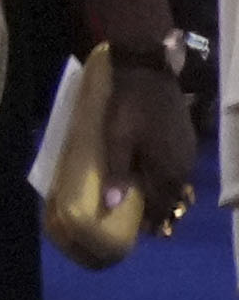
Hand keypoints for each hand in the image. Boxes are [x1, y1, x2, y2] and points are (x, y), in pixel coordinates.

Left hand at [102, 68, 198, 232]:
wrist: (148, 70)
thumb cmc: (129, 106)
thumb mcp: (117, 140)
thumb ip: (117, 173)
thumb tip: (112, 206)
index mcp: (170, 169)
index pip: (163, 205)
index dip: (152, 219)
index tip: (138, 230)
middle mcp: (184, 163)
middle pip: (172, 194)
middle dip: (157, 207)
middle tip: (138, 215)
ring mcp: (187, 148)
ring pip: (176, 180)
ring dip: (161, 190)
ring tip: (142, 195)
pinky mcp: (185, 136)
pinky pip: (177, 165)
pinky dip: (164, 174)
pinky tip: (150, 170)